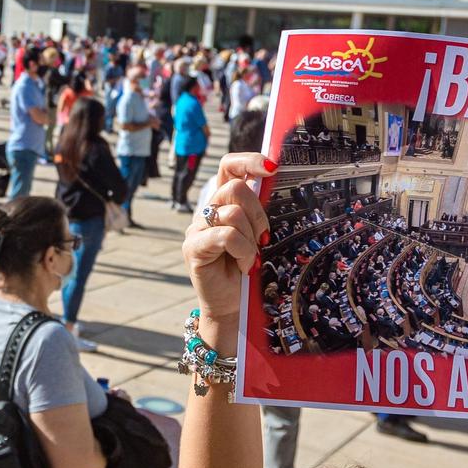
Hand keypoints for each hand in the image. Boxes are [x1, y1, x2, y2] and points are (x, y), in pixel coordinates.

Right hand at [182, 152, 271, 326]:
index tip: (272, 167)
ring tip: (251, 258)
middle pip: (235, 188)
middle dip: (258, 213)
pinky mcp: (194, 248)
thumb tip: (274, 182)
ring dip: (251, 239)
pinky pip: (226, 236)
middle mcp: (207, 211)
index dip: (249, 160)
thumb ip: (257, 211)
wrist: (233, 306)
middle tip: (263, 238)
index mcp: (222, 203)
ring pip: (232, 213)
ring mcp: (196, 229)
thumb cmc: (247, 270)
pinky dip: (242, 251)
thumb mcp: (256, 234)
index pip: (228, 166)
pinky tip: (244, 266)